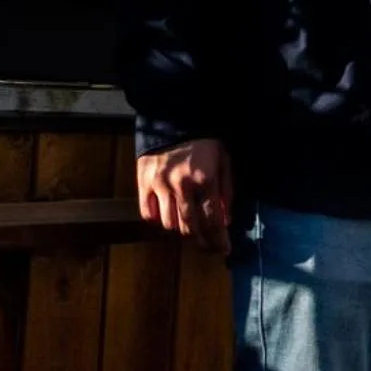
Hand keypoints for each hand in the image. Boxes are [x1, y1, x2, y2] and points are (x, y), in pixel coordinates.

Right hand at [137, 138, 233, 254]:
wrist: (173, 119)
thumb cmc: (204, 141)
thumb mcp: (224, 161)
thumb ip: (226, 191)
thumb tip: (225, 220)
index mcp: (206, 179)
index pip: (213, 220)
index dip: (219, 240)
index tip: (224, 250)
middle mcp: (182, 185)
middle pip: (190, 227)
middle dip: (202, 241)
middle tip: (209, 246)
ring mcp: (160, 185)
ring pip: (169, 224)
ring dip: (181, 230)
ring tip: (190, 228)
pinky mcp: (143, 182)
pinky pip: (148, 214)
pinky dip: (158, 220)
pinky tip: (168, 217)